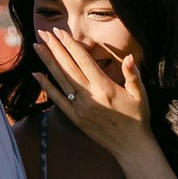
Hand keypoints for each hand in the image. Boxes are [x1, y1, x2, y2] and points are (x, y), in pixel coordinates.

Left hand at [37, 28, 152, 158]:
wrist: (130, 146)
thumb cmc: (138, 118)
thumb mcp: (140, 94)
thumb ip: (133, 75)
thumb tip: (130, 58)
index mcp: (105, 87)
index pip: (83, 60)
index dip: (70, 44)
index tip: (59, 32)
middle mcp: (89, 96)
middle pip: (68, 66)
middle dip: (55, 48)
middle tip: (43, 33)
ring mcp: (80, 107)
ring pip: (60, 80)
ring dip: (47, 62)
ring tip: (37, 47)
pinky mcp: (75, 117)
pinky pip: (57, 99)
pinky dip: (46, 86)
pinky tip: (37, 74)